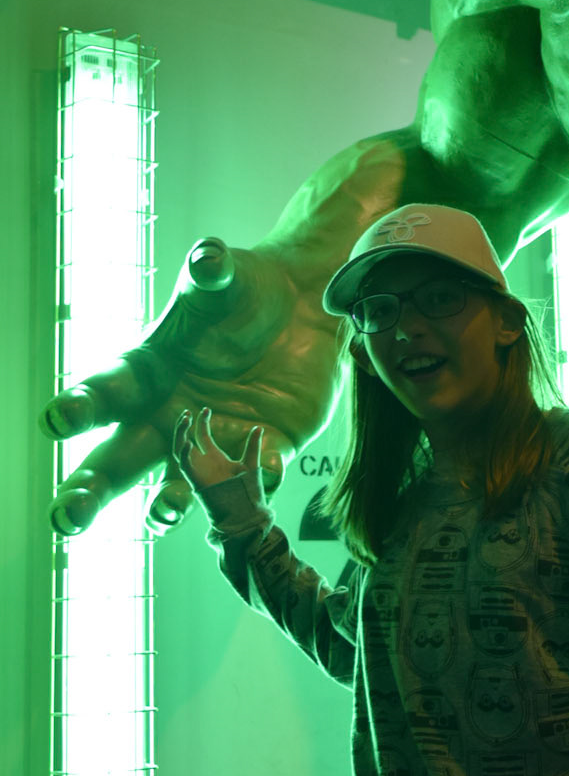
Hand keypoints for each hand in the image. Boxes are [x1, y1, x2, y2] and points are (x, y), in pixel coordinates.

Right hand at [41, 238, 340, 535]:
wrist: (303, 307)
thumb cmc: (242, 291)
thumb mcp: (223, 278)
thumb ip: (210, 271)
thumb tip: (208, 256)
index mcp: (144, 374)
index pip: (103, 394)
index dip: (78, 407)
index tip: (59, 419)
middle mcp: (167, 417)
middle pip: (117, 462)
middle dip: (89, 491)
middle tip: (67, 519)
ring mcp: (213, 442)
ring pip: (177, 487)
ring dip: (166, 506)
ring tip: (161, 514)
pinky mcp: (263, 451)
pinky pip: (254, 478)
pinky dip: (253, 485)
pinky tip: (253, 488)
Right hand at [173, 409, 265, 499]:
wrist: (244, 509)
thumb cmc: (246, 489)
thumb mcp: (251, 463)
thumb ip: (252, 446)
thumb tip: (259, 427)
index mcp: (214, 456)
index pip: (202, 435)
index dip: (202, 421)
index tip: (206, 409)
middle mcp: (203, 462)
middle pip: (186, 440)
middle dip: (184, 426)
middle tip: (186, 412)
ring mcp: (198, 470)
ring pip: (179, 450)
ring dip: (179, 436)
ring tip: (184, 421)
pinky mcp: (196, 480)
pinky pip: (184, 466)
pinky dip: (184, 454)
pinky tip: (188, 442)